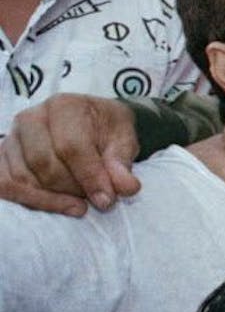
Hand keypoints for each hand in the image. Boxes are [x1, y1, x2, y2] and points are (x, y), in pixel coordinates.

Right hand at [0, 94, 140, 214]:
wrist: (92, 123)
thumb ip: (123, 163)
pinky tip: (57, 205)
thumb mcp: (125, 140)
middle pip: (45, 165)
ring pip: (24, 178)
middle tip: (95, 199)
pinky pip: (4, 184)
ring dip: (54, 197)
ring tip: (81, 200)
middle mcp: (32, 118)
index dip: (90, 177)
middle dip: (73, 189)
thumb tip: (127, 188)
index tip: (107, 200)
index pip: (71, 147)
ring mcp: (12, 137)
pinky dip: (28, 200)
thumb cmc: (108, 130)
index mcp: (65, 106)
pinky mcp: (2, 156)